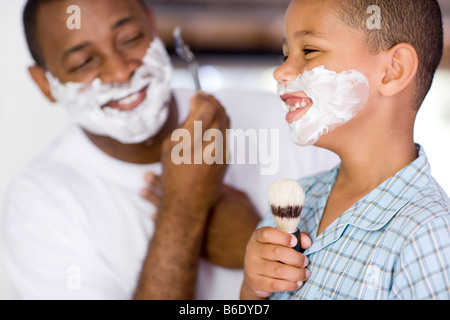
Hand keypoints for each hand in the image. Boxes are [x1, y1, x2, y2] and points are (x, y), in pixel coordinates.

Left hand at [141, 180, 260, 268]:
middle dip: (159, 184)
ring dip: (154, 199)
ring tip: (142, 191)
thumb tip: (217, 177)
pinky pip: (172, 226)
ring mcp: (192, 222)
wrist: (245, 243)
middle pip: (173, 193)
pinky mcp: (189, 233)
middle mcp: (196, 207)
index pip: (186, 180)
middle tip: (146, 176)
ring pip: (168, 209)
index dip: (172, 173)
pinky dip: (160, 219)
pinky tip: (149, 214)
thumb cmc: (245, 219)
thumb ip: (225, 188)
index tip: (162, 165)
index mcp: (208, 195)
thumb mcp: (238, 197)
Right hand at [159, 91, 229, 214]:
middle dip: (211, 100)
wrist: (188, 202)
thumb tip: (196, 105)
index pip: (206, 107)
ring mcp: (223, 152)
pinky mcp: (227, 157)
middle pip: (220, 111)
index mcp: (194, 142)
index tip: (195, 95)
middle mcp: (212, 146)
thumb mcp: (170, 147)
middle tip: (201, 96)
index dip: (201, 98)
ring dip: (217, 110)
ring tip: (206, 107)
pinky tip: (209, 124)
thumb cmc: (173, 176)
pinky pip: (226, 133)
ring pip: (226, 121)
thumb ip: (185, 124)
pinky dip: (219, 123)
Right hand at [241, 227, 311, 299]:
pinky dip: (290, 284)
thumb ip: (297, 238)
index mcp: (257, 237)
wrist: (254, 277)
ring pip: (278, 270)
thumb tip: (307, 241)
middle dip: (296, 258)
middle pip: (276, 252)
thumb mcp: (281, 243)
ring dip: (296, 273)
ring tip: (305, 273)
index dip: (283, 237)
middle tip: (305, 261)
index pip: (267, 234)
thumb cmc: (272, 256)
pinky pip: (275, 284)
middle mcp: (253, 250)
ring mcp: (252, 267)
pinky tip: (298, 283)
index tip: (295, 242)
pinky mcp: (255, 282)